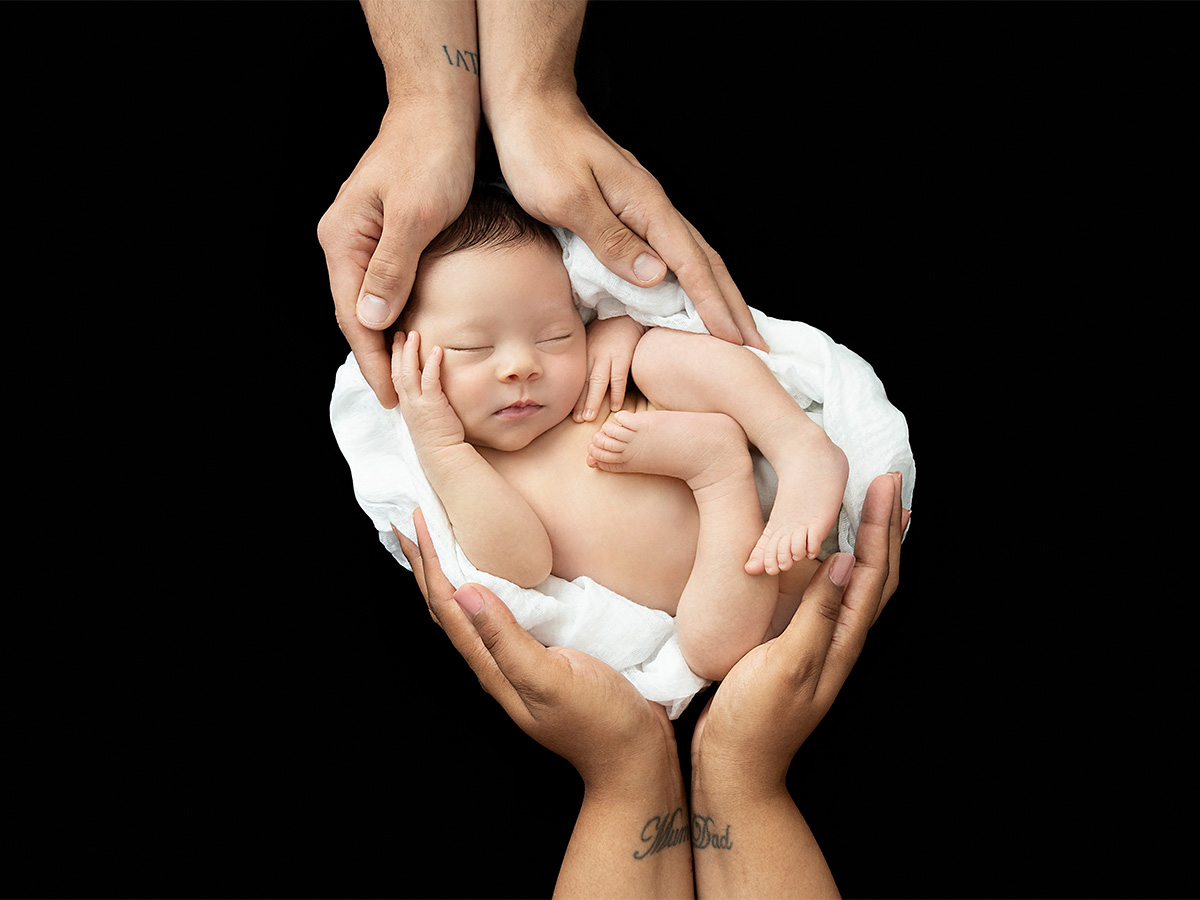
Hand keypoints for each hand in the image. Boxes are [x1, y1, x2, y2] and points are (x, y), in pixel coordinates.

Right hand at [317, 105, 476, 408]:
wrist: (441, 108)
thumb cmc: (431, 153)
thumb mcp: (416, 214)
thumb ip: (393, 267)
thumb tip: (372, 321)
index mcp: (344, 239)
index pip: (355, 317)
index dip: (374, 360)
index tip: (392, 398)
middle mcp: (346, 241)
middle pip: (359, 315)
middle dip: (379, 359)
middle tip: (401, 401)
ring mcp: (364, 236)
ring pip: (373, 302)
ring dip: (389, 340)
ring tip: (408, 379)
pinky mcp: (386, 231)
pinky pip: (388, 284)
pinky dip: (401, 313)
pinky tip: (416, 333)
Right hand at [391, 331, 465, 456]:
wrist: (444, 456)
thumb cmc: (441, 438)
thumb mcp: (428, 416)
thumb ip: (427, 401)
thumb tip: (432, 389)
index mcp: (406, 405)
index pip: (395, 377)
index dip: (394, 360)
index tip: (397, 345)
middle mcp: (408, 403)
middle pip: (396, 370)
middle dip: (397, 349)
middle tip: (399, 333)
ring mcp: (418, 404)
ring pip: (407, 372)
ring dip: (410, 351)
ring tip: (413, 334)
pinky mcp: (432, 405)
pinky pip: (429, 380)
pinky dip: (431, 364)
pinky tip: (437, 350)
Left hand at [395, 509, 673, 785]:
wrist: (633, 756)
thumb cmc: (599, 722)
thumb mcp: (552, 680)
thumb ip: (508, 640)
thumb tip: (465, 592)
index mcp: (491, 667)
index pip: (446, 606)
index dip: (429, 562)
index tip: (418, 520)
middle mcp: (496, 663)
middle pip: (447, 607)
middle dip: (427, 564)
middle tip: (414, 519)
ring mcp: (518, 661)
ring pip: (469, 610)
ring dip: (449, 573)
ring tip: (437, 541)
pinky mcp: (542, 656)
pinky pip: (500, 615)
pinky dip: (483, 587)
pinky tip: (491, 577)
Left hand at [490, 94, 768, 352]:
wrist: (532, 109)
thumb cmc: (542, 152)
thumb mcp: (569, 199)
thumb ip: (611, 239)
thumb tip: (656, 277)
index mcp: (646, 207)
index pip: (691, 266)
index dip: (714, 306)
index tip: (736, 341)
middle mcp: (654, 209)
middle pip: (706, 263)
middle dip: (732, 306)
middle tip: (756, 346)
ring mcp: (645, 209)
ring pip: (695, 258)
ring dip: (719, 294)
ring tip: (736, 327)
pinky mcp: (631, 212)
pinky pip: (674, 254)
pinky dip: (693, 280)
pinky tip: (694, 294)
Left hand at [573, 315, 645, 421]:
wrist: (626, 312)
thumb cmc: (609, 328)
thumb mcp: (591, 339)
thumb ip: (586, 356)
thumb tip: (577, 375)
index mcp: (585, 353)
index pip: (577, 378)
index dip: (574, 396)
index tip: (569, 412)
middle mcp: (593, 355)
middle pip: (584, 382)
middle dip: (580, 402)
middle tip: (577, 420)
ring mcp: (608, 355)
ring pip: (598, 382)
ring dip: (593, 400)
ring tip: (590, 417)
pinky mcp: (624, 355)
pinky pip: (619, 377)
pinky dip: (616, 392)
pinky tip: (615, 406)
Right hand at [693, 472, 905, 789]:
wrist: (735, 766)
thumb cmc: (754, 721)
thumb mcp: (785, 666)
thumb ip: (816, 616)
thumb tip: (842, 561)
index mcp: (843, 641)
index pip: (874, 573)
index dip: (882, 526)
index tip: (884, 482)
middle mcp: (841, 640)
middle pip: (877, 575)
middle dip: (886, 526)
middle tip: (886, 480)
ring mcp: (822, 645)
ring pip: (858, 584)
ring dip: (870, 542)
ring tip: (872, 507)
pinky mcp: (798, 646)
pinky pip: (830, 596)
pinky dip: (838, 565)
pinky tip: (824, 554)